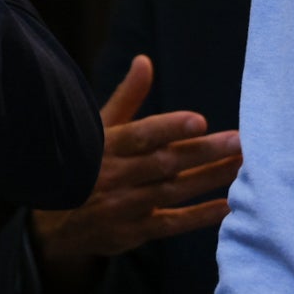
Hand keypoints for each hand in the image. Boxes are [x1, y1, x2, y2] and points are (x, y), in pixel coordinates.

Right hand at [28, 56, 240, 287]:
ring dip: (209, 178)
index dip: (169, 128)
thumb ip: (127, 98)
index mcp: (106, 146)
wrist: (52, 223)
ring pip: (173, 191)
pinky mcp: (133, 232)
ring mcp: (123, 207)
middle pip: (164, 163)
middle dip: (203, 152)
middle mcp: (114, 177)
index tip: (199, 120)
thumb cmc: (85, 164)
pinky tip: (226, 206)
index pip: (140, 135)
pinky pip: (171, 224)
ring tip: (241, 165)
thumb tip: (144, 61)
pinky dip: (199, 216)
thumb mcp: (98, 130)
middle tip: (239, 141)